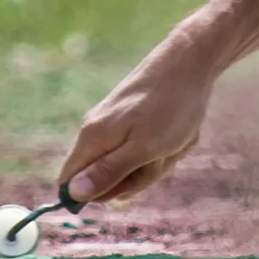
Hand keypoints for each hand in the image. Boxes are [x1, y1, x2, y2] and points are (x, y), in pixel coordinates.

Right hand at [57, 46, 216, 204]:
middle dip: (138, 178)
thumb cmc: (170, 107)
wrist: (189, 62)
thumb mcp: (144, 149)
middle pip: (106, 180)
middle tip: (159, 157)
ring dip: (156, 164)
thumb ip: (108, 173)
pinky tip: (175, 135)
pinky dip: (163, 151)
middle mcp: (96, 132)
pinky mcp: (131, 122)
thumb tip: (73, 195)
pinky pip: (143, 152)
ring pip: (130, 167)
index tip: (127, 188)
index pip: (69, 183)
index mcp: (92, 138)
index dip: (95, 196)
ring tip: (171, 142)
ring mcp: (114, 126)